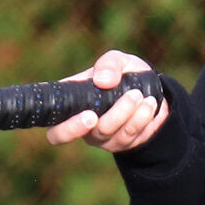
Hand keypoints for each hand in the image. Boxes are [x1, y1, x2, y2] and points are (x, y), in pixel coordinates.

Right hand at [46, 50, 167, 152]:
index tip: (88, 114)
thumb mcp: (117, 60)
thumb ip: (108, 64)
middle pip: (75, 137)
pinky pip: (129, 137)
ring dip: (125, 113)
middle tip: (105, 109)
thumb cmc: (123, 74)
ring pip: (107, 134)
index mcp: (70, 105)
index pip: (55, 127)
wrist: (150, 90)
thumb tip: (102, 81)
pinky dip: (140, 119)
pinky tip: (149, 104)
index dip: (64, 128)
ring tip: (139, 95)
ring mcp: (100, 137)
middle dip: (90, 124)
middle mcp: (81, 125)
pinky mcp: (121, 143)